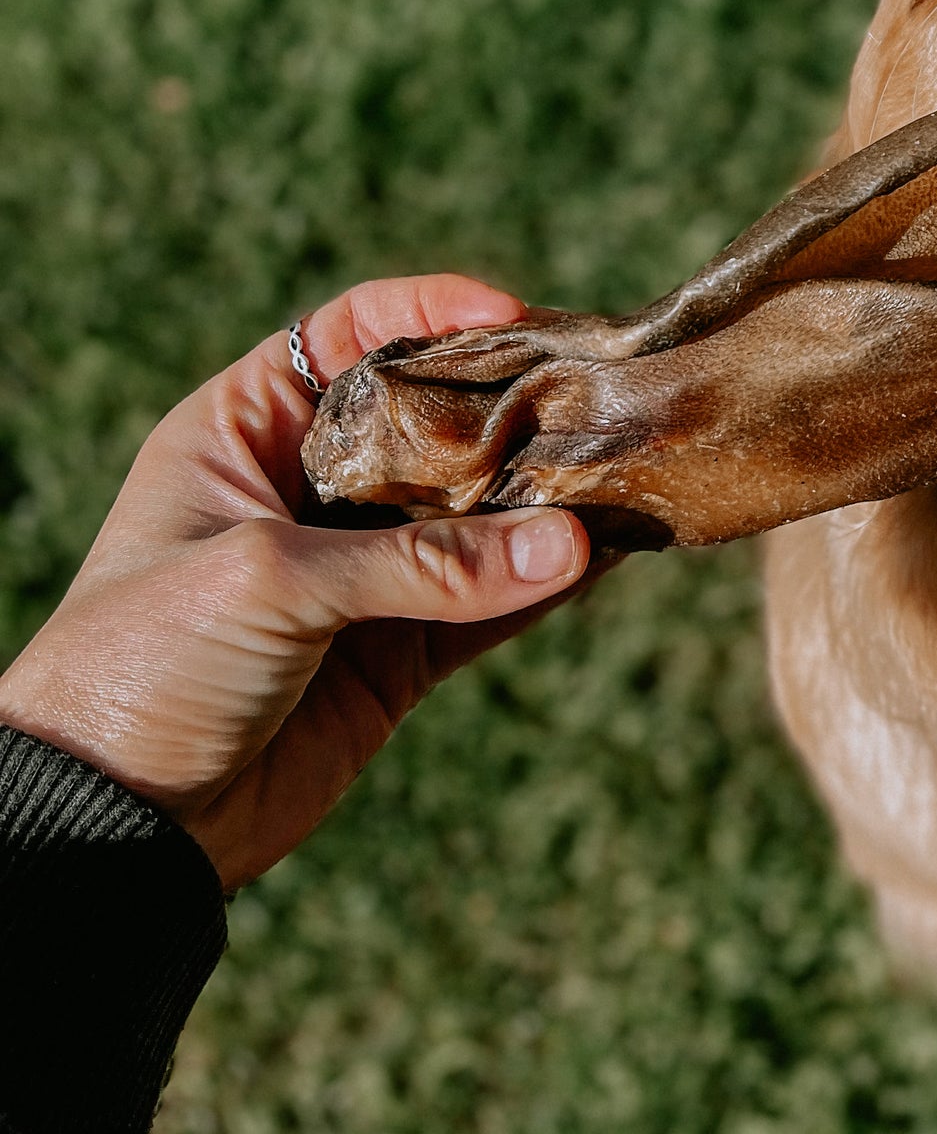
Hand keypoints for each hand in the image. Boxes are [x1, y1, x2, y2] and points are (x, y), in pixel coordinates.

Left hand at [0, 277, 595, 888]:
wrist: (114, 821)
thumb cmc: (146, 662)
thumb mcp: (272, 582)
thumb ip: (422, 564)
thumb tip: (567, 547)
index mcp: (246, 430)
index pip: (349, 336)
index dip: (430, 311)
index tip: (514, 315)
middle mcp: (308, 488)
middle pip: (434, 421)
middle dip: (515, 408)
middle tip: (600, 393)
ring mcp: (360, 573)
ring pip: (476, 516)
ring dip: (546, 500)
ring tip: (625, 474)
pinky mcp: (397, 655)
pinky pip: (489, 605)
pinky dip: (546, 585)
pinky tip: (606, 557)